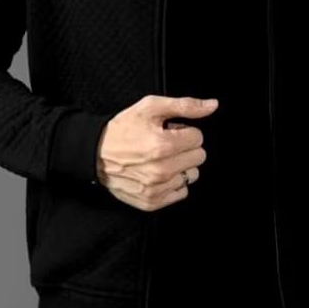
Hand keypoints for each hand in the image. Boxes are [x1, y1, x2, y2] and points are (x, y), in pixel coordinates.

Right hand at [95, 94, 218, 211]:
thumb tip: (212, 106)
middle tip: (165, 143)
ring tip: (162, 158)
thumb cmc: (123, 128)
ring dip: (181, 165)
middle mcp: (161, 170)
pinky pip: (181, 192)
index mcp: (163, 145)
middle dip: (185, 147)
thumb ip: (185, 105)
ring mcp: (157, 189)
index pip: (198, 138)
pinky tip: (159, 172)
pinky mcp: (152, 202)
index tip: (170, 131)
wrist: (96, 153)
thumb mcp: (151, 107)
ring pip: (192, 175)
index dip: (184, 131)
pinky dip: (173, 182)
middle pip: (199, 157)